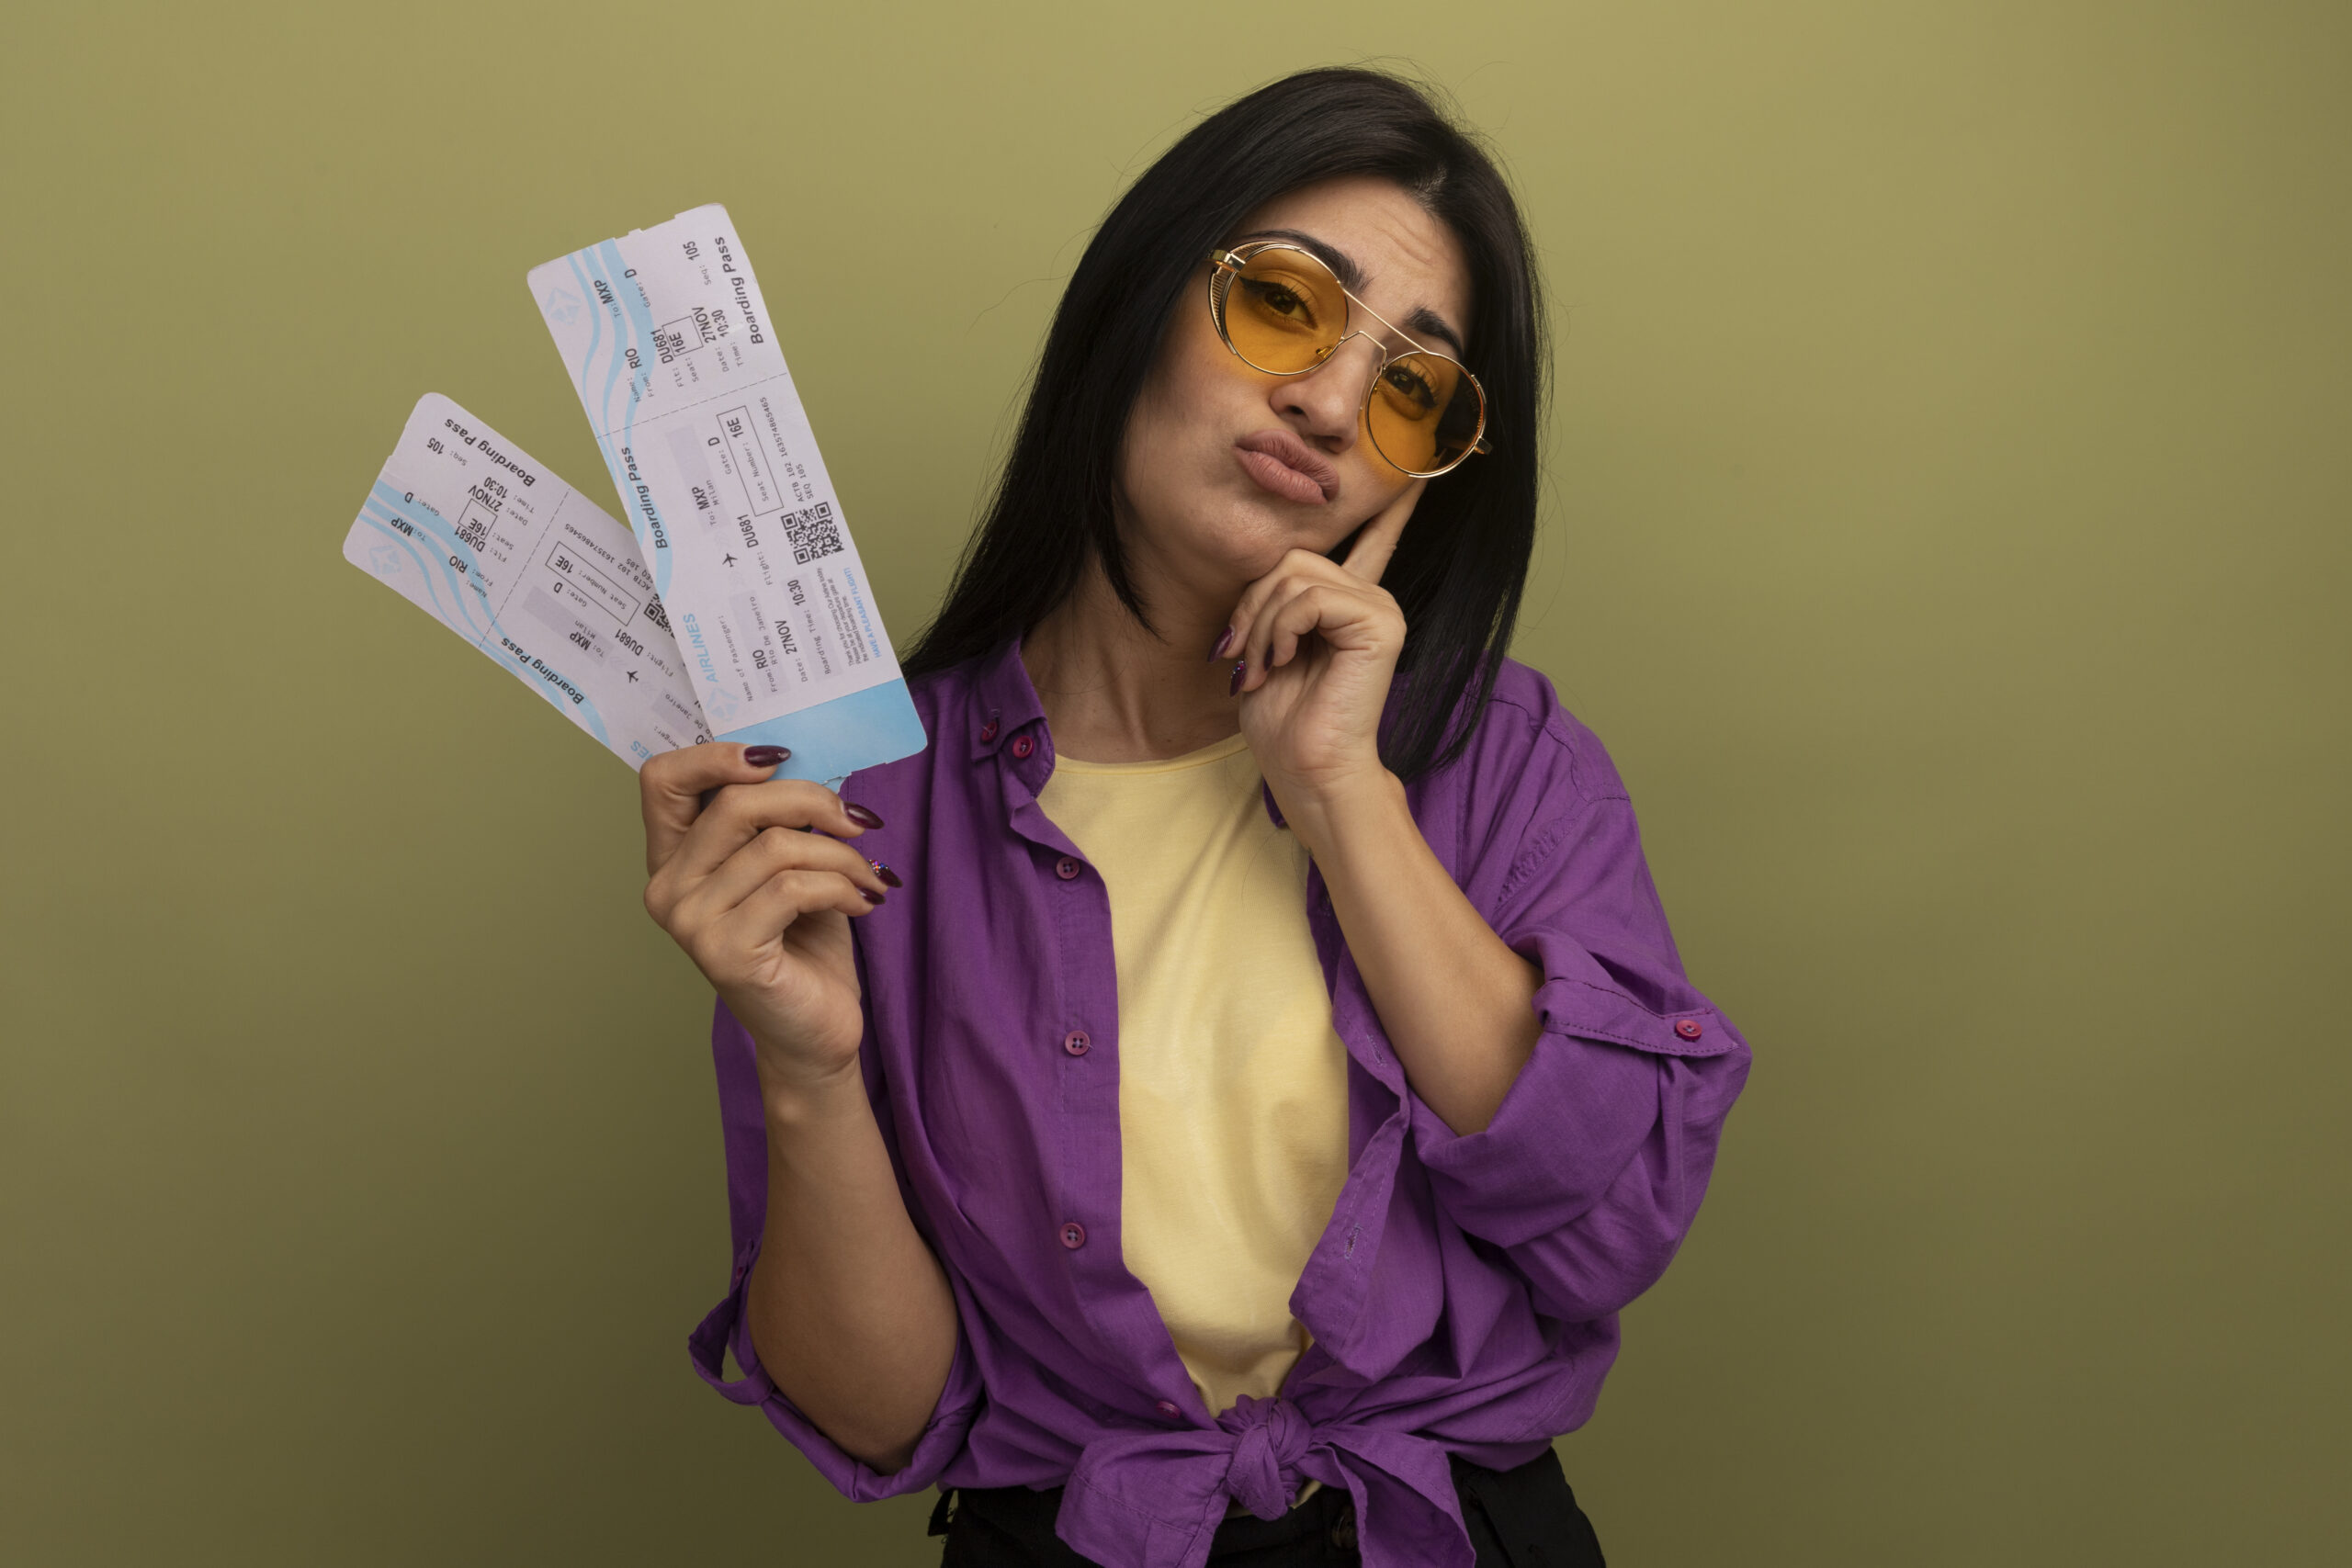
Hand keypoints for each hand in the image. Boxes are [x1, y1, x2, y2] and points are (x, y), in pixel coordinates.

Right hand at [639, 743, 895, 1094]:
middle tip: (859, 821)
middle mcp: (668, 888)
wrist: (815, 1030)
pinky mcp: (724, 951)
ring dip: (842, 854)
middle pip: (734, 802)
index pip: (662, 779)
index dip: (717, 755)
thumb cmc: (804, 943)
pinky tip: (864, 903)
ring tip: (870, 876)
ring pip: (776, 845)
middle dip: (811, 800)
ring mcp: (690, 922)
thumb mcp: (789, 864)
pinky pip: (793, 888)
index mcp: (674, 858)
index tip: (780, 758)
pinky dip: (843, 886)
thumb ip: (776, 817)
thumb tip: (807, 762)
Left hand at [1224, 478, 1424, 806]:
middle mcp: (1370, 596)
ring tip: (1256, 669)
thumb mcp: (1266, 644)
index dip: (1390, 504)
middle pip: (1291, 558)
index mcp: (1349, 600)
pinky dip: (1279, 629)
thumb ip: (1274, 599)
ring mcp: (1379, 606)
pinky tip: (1283, 662)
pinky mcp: (1380, 622)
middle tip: (1238, 657)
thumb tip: (1268, 568)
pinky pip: (1310, 597)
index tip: (1413, 474)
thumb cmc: (1284, 719)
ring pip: (1294, 577)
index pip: (1372, 538)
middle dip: (1251, 607)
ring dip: (1258, 627)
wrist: (1308, 769)